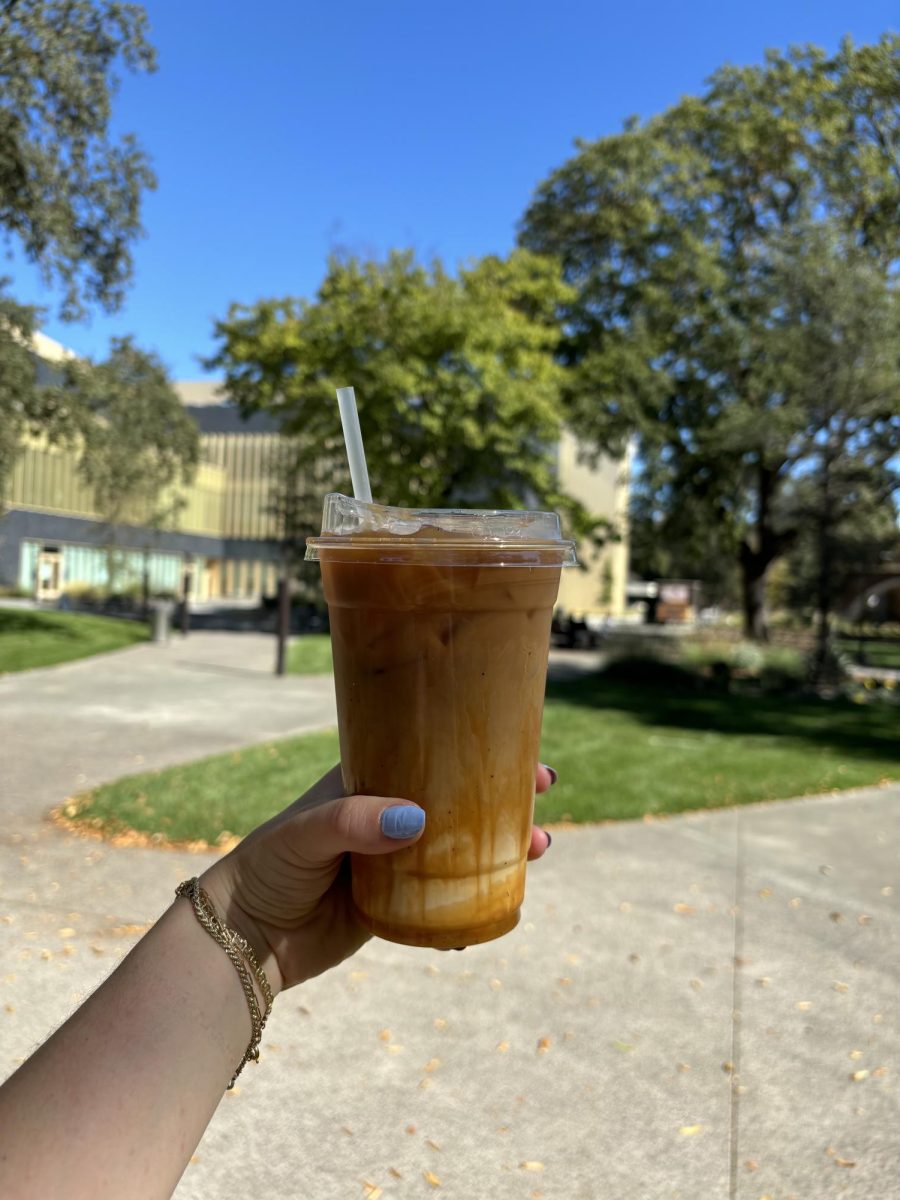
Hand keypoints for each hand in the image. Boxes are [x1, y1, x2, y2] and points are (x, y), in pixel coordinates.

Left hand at [201, 764, 556, 994]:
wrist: (244, 939)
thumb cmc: (267, 869)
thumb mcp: (303, 835)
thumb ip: (351, 822)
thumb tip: (414, 818)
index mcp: (367, 783)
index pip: (430, 755)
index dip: (475, 750)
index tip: (522, 752)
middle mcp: (386, 816)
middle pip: (458, 799)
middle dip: (503, 796)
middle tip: (543, 796)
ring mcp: (395, 861)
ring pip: (461, 847)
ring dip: (502, 845)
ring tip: (537, 849)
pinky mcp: (396, 905)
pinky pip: (447, 897)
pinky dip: (478, 896)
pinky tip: (503, 900)